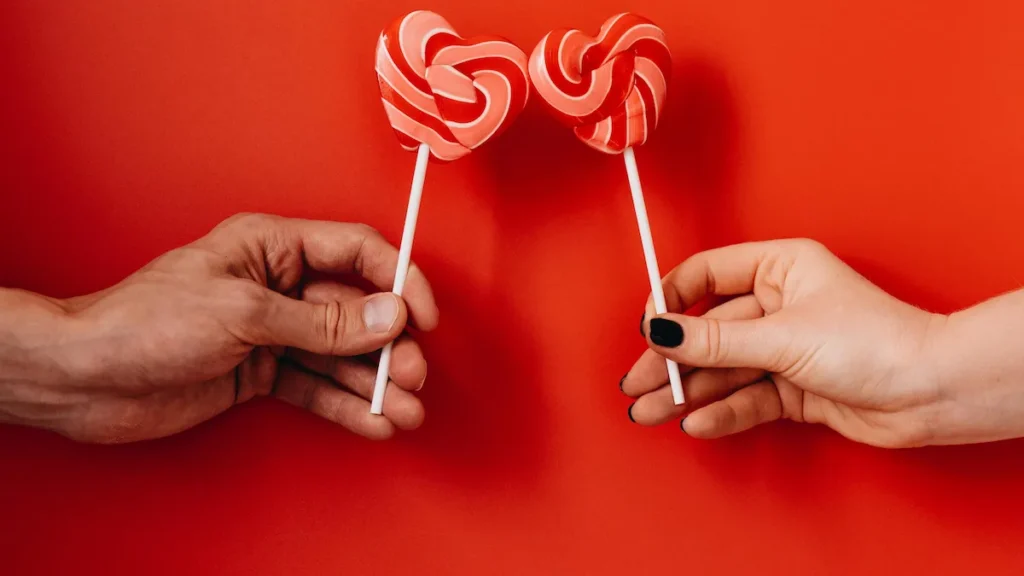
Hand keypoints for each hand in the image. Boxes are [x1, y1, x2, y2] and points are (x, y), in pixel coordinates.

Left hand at [0, 213, 438, 442]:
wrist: (88, 377)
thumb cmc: (148, 321)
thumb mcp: (244, 314)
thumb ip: (322, 321)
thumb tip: (387, 315)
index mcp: (273, 247)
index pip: (357, 251)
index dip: (398, 280)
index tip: (423, 317)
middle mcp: (279, 285)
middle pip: (355, 310)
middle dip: (388, 345)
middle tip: (409, 375)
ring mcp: (272, 331)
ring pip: (340, 354)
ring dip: (373, 382)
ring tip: (404, 410)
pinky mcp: (261, 372)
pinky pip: (316, 386)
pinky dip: (344, 405)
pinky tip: (372, 421)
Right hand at [623, 239, 945, 447]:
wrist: (931, 393)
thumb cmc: (875, 342)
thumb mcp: (782, 336)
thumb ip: (715, 339)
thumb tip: (660, 331)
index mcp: (779, 268)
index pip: (706, 275)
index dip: (670, 300)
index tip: (646, 328)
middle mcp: (778, 304)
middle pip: (708, 330)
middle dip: (671, 360)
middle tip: (637, 383)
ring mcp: (785, 348)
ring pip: (723, 369)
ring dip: (688, 392)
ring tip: (652, 412)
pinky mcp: (794, 387)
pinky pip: (747, 397)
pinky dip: (723, 410)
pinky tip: (698, 422)